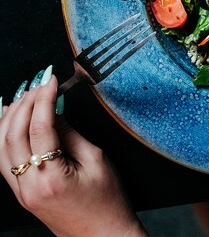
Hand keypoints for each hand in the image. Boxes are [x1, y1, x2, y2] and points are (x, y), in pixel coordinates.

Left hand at [0, 70, 145, 236]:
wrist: (102, 236)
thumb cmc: (106, 202)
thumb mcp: (96, 160)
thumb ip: (71, 133)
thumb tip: (54, 110)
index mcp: (50, 178)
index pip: (39, 127)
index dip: (43, 98)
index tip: (50, 79)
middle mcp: (29, 186)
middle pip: (12, 135)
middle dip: (24, 102)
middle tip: (38, 82)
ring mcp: (21, 192)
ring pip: (0, 146)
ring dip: (10, 116)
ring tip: (25, 95)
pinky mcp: (21, 193)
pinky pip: (3, 159)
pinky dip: (5, 134)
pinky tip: (12, 119)